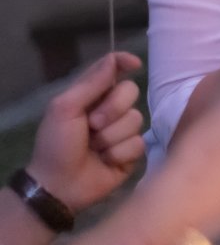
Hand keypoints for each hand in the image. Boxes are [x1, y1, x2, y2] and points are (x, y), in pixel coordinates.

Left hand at [28, 52, 144, 212]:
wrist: (59, 185)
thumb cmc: (56, 144)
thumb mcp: (65, 109)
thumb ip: (91, 83)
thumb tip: (116, 59)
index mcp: (92, 96)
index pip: (114, 68)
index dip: (125, 62)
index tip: (134, 65)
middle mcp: (111, 109)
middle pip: (131, 91)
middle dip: (112, 109)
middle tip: (92, 125)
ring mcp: (123, 131)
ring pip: (136, 119)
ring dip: (111, 137)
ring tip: (95, 149)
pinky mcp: (132, 152)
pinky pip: (139, 143)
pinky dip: (119, 153)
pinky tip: (105, 161)